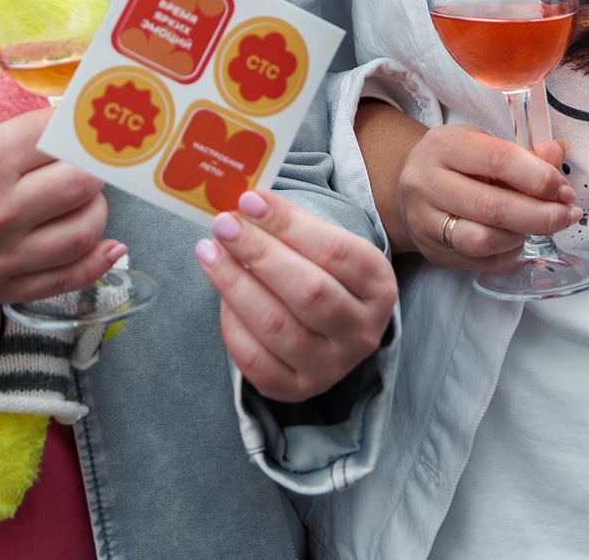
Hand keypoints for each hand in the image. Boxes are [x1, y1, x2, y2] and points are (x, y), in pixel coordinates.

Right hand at [0, 110, 120, 305]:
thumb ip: (20, 135)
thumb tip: (75, 131)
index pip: (61, 136)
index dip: (79, 127)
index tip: (86, 125)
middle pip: (82, 183)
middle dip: (91, 167)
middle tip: (87, 161)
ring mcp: (2, 257)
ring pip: (84, 230)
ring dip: (94, 208)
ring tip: (82, 197)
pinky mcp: (2, 289)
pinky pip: (68, 279)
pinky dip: (97, 261)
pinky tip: (109, 245)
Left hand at [196, 190, 397, 403]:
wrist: (329, 324)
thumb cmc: (321, 271)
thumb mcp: (324, 245)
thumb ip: (290, 226)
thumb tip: (242, 206)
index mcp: (378, 286)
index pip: (335, 251)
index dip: (288, 224)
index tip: (249, 201)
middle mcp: (362, 331)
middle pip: (308, 291)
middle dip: (259, 253)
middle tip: (224, 225)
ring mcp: (331, 366)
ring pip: (277, 326)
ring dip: (235, 284)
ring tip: (210, 252)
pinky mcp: (296, 389)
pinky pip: (255, 360)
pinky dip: (232, 323)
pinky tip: (221, 295)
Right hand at [355, 101, 578, 271]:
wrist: (410, 187)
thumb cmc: (456, 162)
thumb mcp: (484, 142)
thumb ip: (524, 150)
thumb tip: (557, 153)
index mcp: (443, 145)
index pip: (497, 159)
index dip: (538, 177)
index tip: (563, 189)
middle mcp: (426, 182)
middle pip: (492, 207)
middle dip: (541, 215)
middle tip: (567, 215)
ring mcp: (424, 221)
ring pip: (482, 240)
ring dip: (521, 236)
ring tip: (536, 225)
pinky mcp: (432, 251)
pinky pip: (479, 261)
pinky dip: (508, 252)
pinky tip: (515, 238)